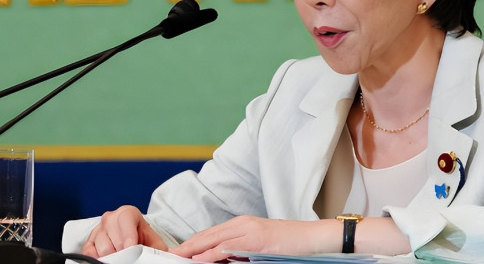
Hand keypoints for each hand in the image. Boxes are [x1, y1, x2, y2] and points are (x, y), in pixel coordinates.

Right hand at [81, 205, 168, 257]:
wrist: (131, 237)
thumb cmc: (142, 238)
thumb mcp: (153, 240)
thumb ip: (160, 247)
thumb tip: (170, 257)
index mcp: (127, 213)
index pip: (125, 221)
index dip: (128, 237)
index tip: (132, 247)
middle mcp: (110, 218)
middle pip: (113, 238)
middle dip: (122, 252)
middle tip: (129, 257)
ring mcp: (98, 229)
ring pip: (102, 247)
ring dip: (112, 257)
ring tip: (122, 257)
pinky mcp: (89, 240)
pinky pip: (89, 252)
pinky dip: (98, 258)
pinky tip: (108, 259)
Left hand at [169, 216, 340, 261]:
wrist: (314, 238)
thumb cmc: (290, 245)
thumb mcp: (260, 248)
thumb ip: (241, 251)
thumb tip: (222, 260)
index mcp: (241, 225)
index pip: (209, 234)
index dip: (191, 243)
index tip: (177, 253)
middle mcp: (241, 224)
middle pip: (206, 235)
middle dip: (186, 246)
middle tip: (169, 255)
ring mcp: (248, 230)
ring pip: (212, 239)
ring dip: (193, 250)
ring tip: (177, 258)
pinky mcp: (256, 239)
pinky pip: (227, 247)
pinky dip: (210, 254)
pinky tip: (199, 260)